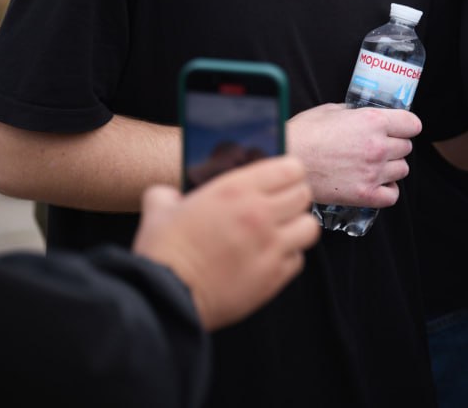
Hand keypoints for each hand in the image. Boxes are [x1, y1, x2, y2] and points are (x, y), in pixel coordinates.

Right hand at [132, 155, 318, 330]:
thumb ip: (167, 195)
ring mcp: (271, 246)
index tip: (281, 179)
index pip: (290, 168)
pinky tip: (269, 259)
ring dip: (297, 227)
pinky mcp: (274, 277)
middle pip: (304, 195)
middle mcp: (260, 214)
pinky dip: (289, 258)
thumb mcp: (158, 211)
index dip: (288, 172)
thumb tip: (166, 196)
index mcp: (236, 190)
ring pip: (309, 226)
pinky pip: (298, 259)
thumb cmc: (162, 253)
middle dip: (294, 198)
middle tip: (280, 206)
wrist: (165, 299)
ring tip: (280, 232)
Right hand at [286, 103, 421, 207]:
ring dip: (391, 167)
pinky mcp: (365, 194)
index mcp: (372, 121)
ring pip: (402, 170)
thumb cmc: (303, 134)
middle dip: (394, 146)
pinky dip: (387, 190)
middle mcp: (378, 146)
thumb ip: (354, 113)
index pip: (412, 124)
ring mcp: (373, 172)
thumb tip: (362, 116)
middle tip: (377, 147)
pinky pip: (393, 195)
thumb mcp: (330, 111)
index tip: (399, 129)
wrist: (285, 160)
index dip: (405, 126)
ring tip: (373, 166)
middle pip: (406, 147)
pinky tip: (375, 184)